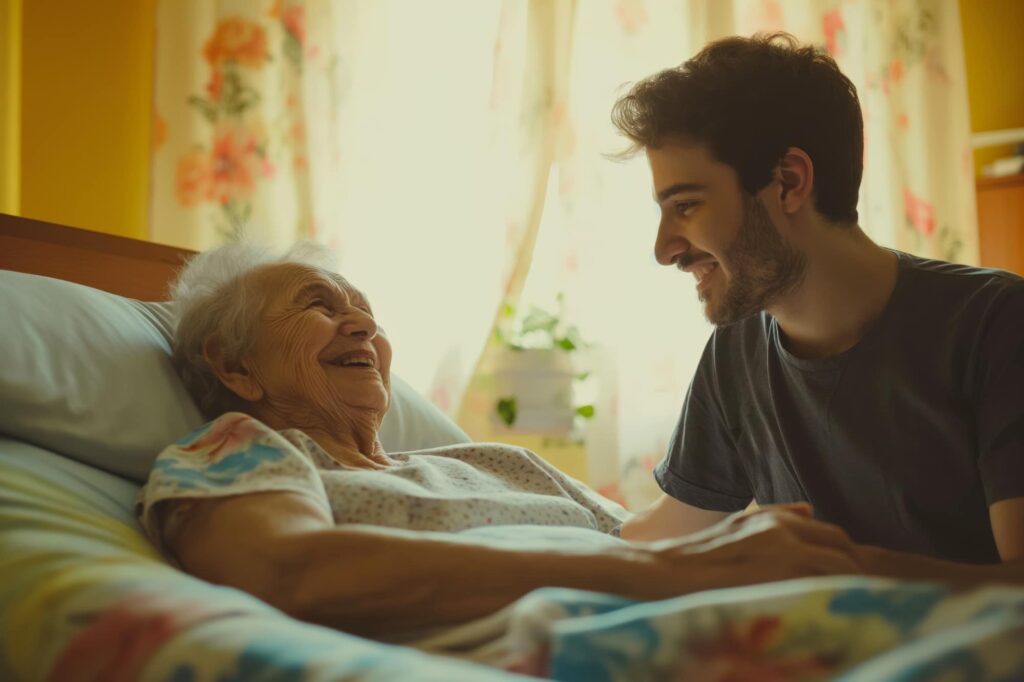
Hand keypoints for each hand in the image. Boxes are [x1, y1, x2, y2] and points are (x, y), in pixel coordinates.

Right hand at [632, 503, 863, 597]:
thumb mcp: (739, 529)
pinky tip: (853, 610)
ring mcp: (785, 548)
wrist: (666, 571)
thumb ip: (776, 520)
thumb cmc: (699, 557)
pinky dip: (846, 592)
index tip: (871, 577)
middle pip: (845, 548)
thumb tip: (809, 512)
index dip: (855, 559)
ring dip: (863, 584)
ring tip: (878, 604)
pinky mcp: (782, 570)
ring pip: (844, 564)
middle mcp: (786, 528)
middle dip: (866, 571)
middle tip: (882, 594)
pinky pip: (830, 580)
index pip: (835, 537)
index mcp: (778, 520)